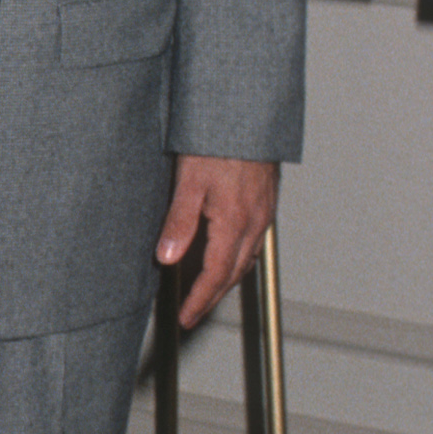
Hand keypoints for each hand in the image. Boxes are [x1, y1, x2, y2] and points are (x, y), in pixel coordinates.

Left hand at [157, 155, 278, 329]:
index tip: (187, 316)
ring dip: (227, 280)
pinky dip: (239, 259)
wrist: (248, 117)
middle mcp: (255, 221)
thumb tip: (167, 258)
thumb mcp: (189, 181)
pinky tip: (227, 257)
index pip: (217, 273)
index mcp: (235, 221)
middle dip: (213, 297)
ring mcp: (264, 213)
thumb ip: (179, 222)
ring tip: (207, 293)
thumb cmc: (217, 142)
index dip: (201, 298)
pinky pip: (254, 242)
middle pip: (234, 272)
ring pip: (247, 259)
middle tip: (194, 314)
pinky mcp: (265, 202)